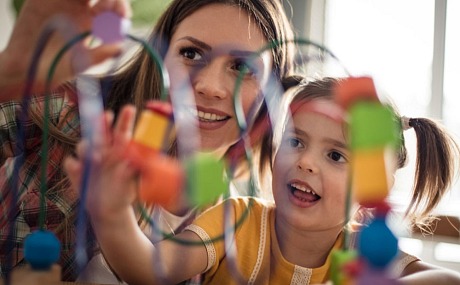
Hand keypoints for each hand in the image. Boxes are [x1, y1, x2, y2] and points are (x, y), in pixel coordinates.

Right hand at [0, 0, 131, 100]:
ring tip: (98, 9)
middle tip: (113, 9)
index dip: (121, 8)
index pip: (113, 9)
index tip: (123, 15)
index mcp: (93, 23)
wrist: (25, 69)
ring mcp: (63, 2)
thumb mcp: (82, 63)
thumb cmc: (55, 69)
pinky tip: (82, 2)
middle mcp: (80, 9)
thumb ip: (101, 54)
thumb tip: (120, 47)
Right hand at [64, 105, 137, 220]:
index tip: (129, 108)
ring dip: (88, 147)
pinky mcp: (76, 170)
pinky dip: (74, 165)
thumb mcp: (133, 183)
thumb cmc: (124, 192)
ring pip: (84, 144)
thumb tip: (132, 161)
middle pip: (101, 131)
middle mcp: (104, 150)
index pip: (123, 131)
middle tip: (107, 115)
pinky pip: (71, 163)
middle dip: (103, 121)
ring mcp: (89, 159)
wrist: (109, 209)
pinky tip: (80, 170)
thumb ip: (133, 171)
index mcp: (120, 151)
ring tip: (97, 158)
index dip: (125, 119)